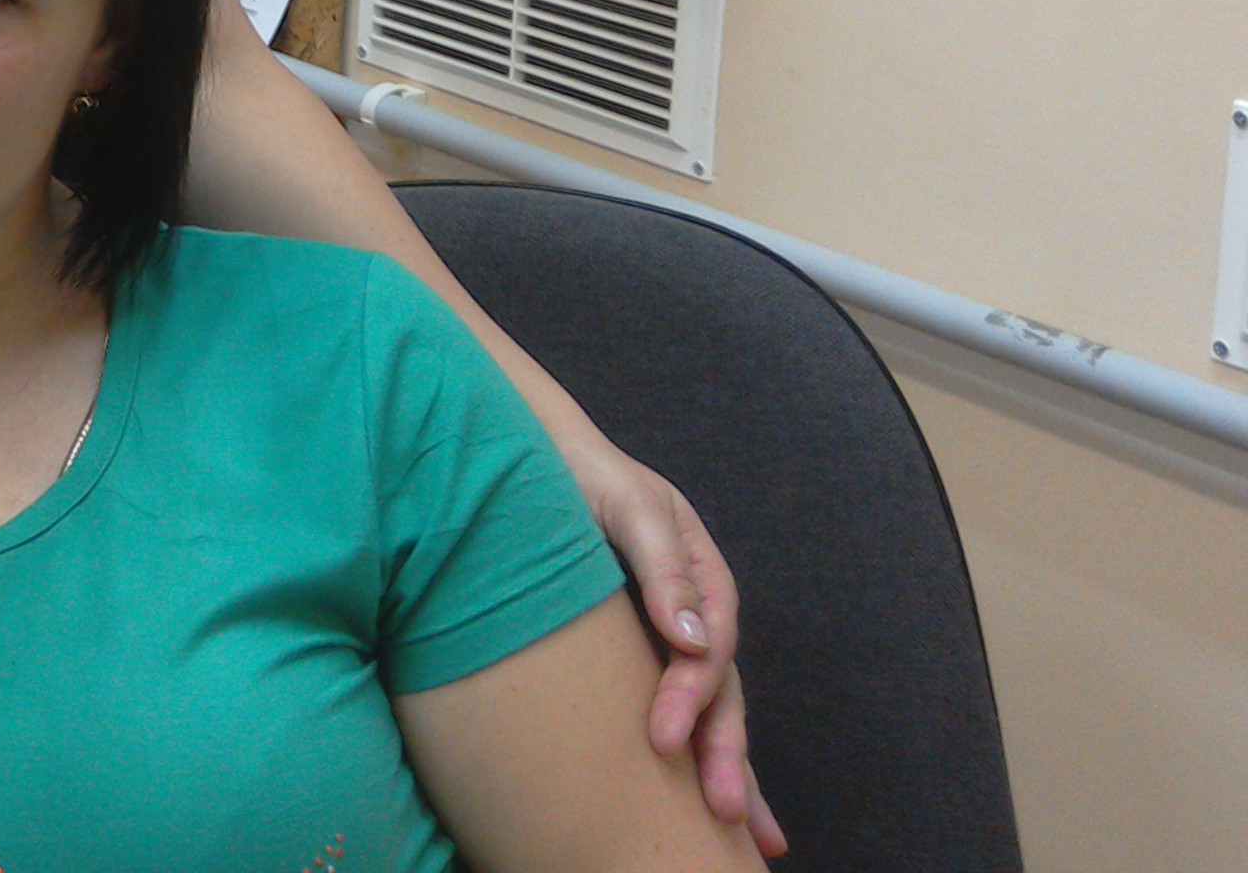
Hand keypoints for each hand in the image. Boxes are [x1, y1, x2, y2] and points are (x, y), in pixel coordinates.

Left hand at [562, 437, 788, 857]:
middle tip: (723, 809)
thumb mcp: (629, 504)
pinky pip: (673, 702)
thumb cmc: (585, 474)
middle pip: (720, 690)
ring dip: (724, 765)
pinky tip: (709, 804)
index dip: (690, 695)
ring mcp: (669, 635)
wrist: (540, 454)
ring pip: (708, 707)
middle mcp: (696, 613)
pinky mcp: (637, 649)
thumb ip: (662, 564)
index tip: (661, 738)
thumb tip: (694, 639)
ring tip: (747, 833)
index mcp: (703, 577)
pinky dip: (695, 747)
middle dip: (724, 752)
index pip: (710, 647)